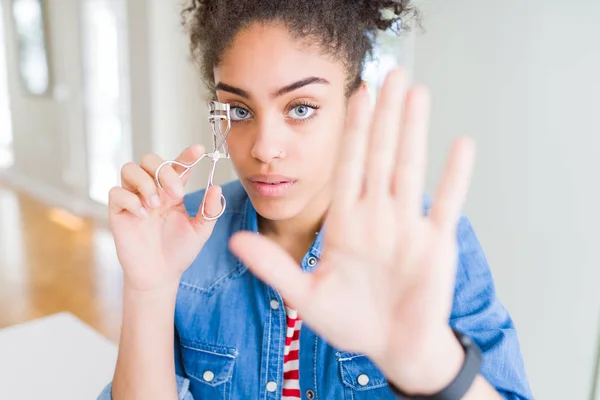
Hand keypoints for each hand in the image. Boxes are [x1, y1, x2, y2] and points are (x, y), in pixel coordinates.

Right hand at [108, 145, 222, 291]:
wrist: (160, 275)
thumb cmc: (179, 251)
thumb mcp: (200, 231)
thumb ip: (209, 210)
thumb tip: (217, 187)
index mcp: (172, 191)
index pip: (177, 165)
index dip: (186, 155)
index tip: (198, 150)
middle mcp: (152, 190)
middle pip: (149, 159)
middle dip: (164, 171)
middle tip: (177, 194)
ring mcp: (133, 199)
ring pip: (129, 169)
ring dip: (145, 183)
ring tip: (156, 206)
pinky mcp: (118, 212)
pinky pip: (116, 193)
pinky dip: (130, 200)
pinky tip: (143, 216)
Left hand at [229, 69, 475, 392]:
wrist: (390, 348)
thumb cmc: (350, 323)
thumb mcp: (303, 296)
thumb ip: (272, 265)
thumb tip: (234, 240)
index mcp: (346, 224)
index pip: (348, 165)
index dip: (351, 130)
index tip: (354, 95)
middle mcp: (377, 217)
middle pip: (381, 155)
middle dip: (384, 114)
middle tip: (390, 73)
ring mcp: (407, 227)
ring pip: (411, 168)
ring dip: (414, 130)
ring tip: (417, 93)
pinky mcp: (435, 244)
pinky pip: (447, 203)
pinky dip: (455, 176)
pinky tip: (460, 145)